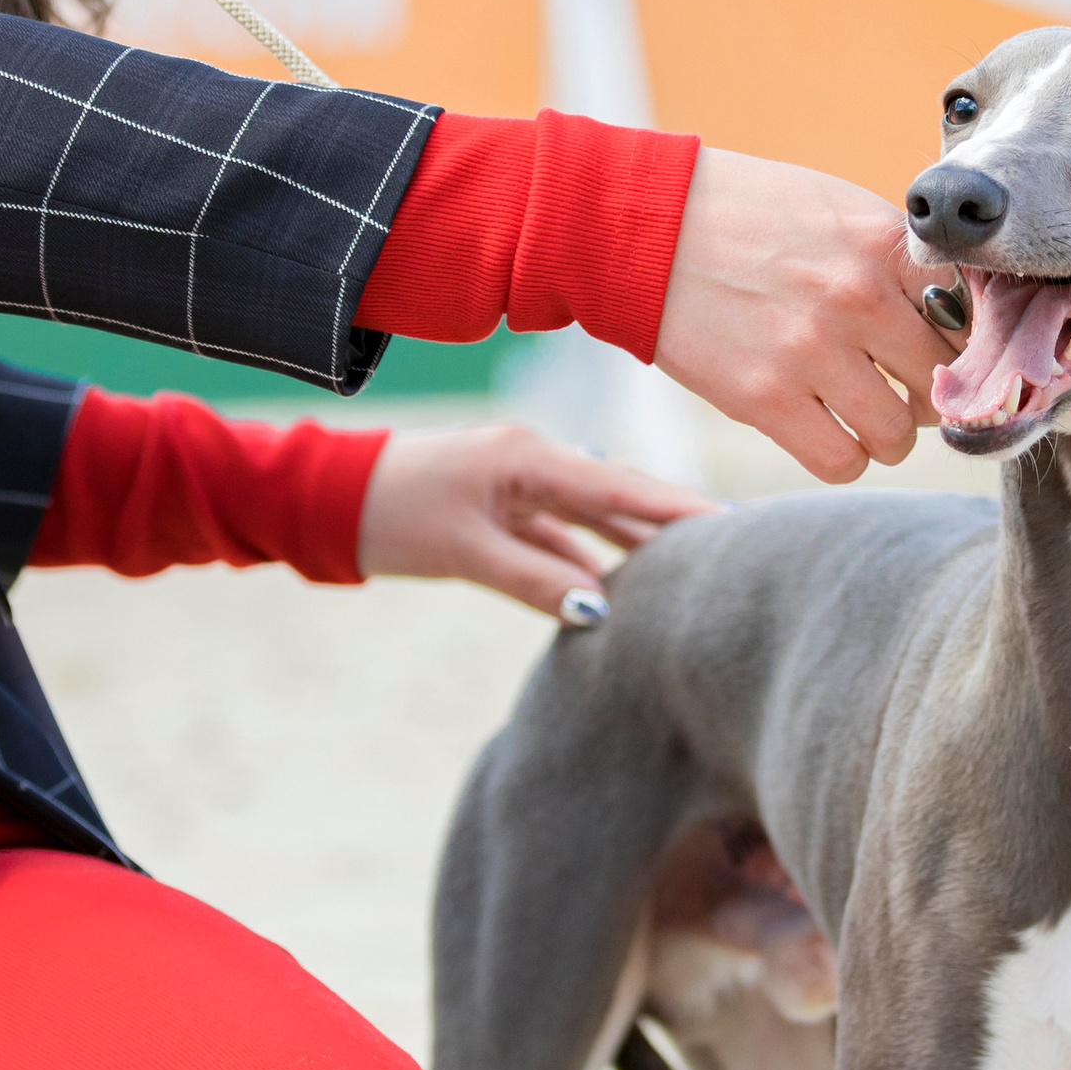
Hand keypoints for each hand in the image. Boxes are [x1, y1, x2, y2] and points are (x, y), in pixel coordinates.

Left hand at [356, 421, 712, 620]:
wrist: (331, 502)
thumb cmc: (391, 514)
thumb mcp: (466, 550)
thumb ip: (535, 579)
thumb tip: (600, 611)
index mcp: (529, 457)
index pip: (621, 486)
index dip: (677, 508)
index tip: (734, 524)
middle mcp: (534, 464)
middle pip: (618, 498)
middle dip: (672, 523)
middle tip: (739, 547)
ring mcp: (519, 489)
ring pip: (592, 521)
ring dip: (634, 547)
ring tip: (695, 573)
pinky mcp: (502, 514)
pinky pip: (560, 538)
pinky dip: (588, 564)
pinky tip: (621, 593)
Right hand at [652, 145, 935, 484]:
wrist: (647, 226)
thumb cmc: (747, 214)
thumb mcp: (836, 208)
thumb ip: (896, 255)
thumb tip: (959, 308)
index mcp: (882, 245)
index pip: (973, 315)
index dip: (967, 341)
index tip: (948, 349)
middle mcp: (856, 298)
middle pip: (943, 381)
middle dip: (929, 392)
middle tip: (901, 386)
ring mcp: (810, 351)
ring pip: (899, 435)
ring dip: (887, 433)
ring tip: (862, 411)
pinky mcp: (763, 398)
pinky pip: (841, 461)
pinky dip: (843, 455)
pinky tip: (826, 429)